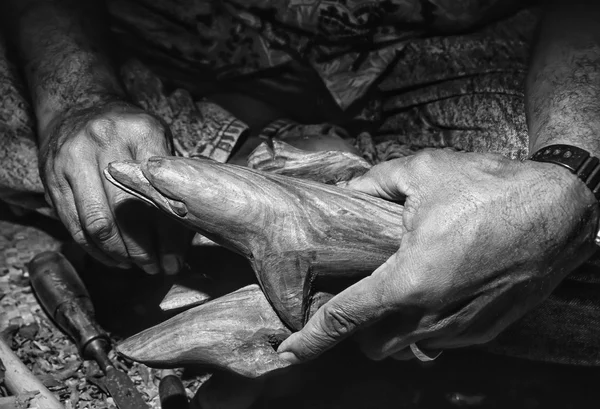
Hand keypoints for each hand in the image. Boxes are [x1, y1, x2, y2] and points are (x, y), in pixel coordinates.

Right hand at [39, 100, 190, 273]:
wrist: (79, 106)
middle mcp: (104, 143)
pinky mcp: (52, 179)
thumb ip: (172, 176)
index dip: (168, 233)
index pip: (159, 193)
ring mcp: (73, 161)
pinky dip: (95, 249)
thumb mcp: (158, 138)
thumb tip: (190, 225)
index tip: (175, 259)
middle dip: (143, 249)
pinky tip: (113, 258)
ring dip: (119, 254)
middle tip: (156, 267)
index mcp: (140, 132)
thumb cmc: (130, 130)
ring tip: (137, 266)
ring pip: (98, 224)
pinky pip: (74, 225)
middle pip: (126, 212)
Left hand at [278, 149, 598, 361]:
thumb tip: (347, 187)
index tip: (287, 356)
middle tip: (360, 294)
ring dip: (393, 327)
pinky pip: (439, 341)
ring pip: (407, 346)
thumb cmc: (492, 189)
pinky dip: (425, 326)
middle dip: (359, 329)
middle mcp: (433, 314)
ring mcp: (461, 328)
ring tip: (400, 290)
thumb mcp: (423, 171)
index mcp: (409, 280)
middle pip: (373, 343)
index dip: (310, 341)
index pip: (344, 319)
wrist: (560, 208)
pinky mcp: (485, 330)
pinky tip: (433, 293)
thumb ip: (374, 182)